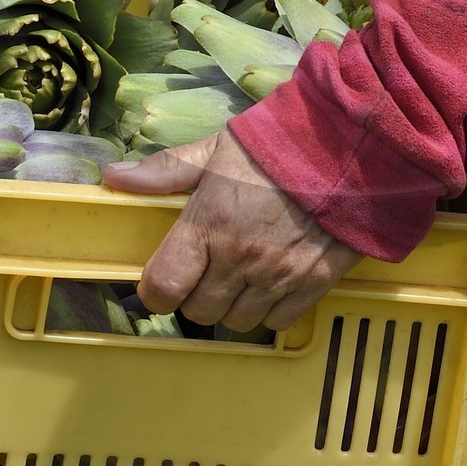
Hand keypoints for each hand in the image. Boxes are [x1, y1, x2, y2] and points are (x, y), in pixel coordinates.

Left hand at [104, 126, 360, 330]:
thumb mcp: (215, 149)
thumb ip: (165, 171)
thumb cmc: (279, 144)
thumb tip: (115, 178)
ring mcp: (278, 276)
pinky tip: (272, 282)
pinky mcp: (314, 284)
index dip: (156, 289)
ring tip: (241, 276)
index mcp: (209, 224)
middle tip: (207, 270)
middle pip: (199, 311)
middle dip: (197, 294)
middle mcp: (240, 258)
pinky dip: (270, 309)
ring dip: (233, 305)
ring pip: (237, 321)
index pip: (164, 286)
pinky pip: (278, 321)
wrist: (351, 147)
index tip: (162, 280)